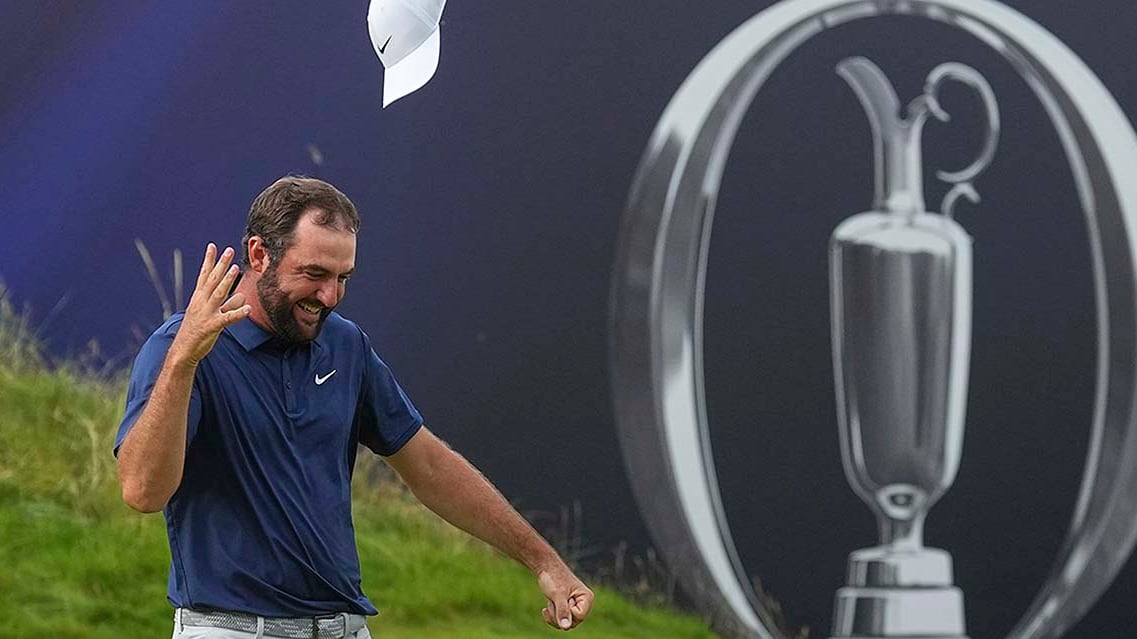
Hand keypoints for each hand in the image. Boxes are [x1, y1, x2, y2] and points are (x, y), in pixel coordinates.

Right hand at [169, 243, 250, 364]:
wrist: (183, 351)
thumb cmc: (197, 332)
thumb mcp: (212, 315)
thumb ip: (228, 305)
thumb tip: (242, 296)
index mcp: (199, 298)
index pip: (204, 275)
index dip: (209, 261)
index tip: (213, 246)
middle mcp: (201, 303)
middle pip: (212, 280)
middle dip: (220, 264)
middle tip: (228, 250)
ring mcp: (206, 314)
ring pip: (219, 294)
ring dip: (227, 280)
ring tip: (235, 267)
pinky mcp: (212, 326)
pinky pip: (227, 318)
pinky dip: (238, 313)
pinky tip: (248, 309)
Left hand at [538, 564, 593, 630]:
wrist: (546, 569)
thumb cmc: (554, 578)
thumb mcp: (557, 595)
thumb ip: (562, 611)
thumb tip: (566, 627)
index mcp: (587, 598)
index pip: (579, 616)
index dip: (567, 611)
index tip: (563, 598)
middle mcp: (584, 604)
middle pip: (573, 622)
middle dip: (558, 615)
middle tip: (553, 601)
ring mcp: (575, 607)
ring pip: (565, 624)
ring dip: (554, 615)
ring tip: (551, 601)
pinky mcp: (567, 609)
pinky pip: (560, 622)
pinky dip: (552, 616)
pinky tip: (546, 608)